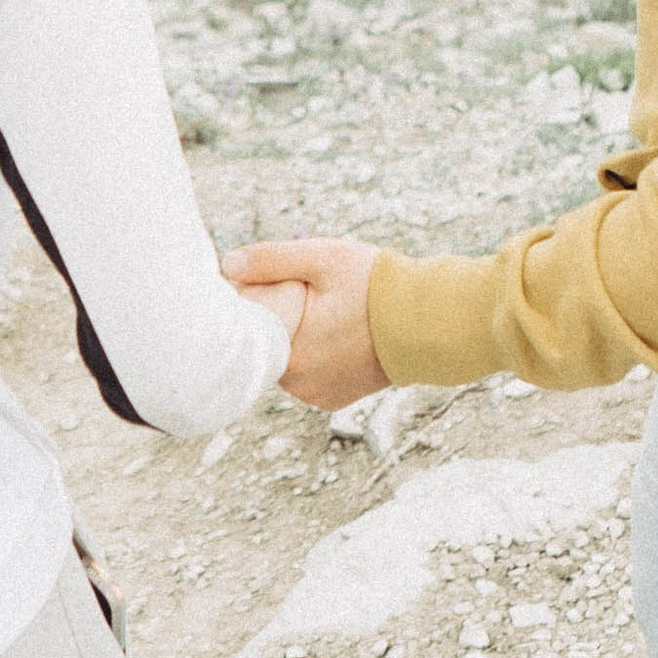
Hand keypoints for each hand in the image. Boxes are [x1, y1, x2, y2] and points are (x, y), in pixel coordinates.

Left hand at [224, 238, 384, 409]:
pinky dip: (313, 354)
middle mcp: (298, 384)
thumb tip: (228, 265)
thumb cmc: (377, 287)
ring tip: (322, 311)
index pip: (249, 326)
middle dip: (277, 317)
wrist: (430, 322)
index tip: (264, 282)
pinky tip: (332, 333)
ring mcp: (317, 395)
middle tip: (302, 292)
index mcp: (289, 353)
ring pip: (287, 359)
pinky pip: (308, 374)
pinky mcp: (335, 399)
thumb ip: (271, 260)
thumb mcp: (323, 259)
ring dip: (295, 337)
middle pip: (268, 343)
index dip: (252, 299)